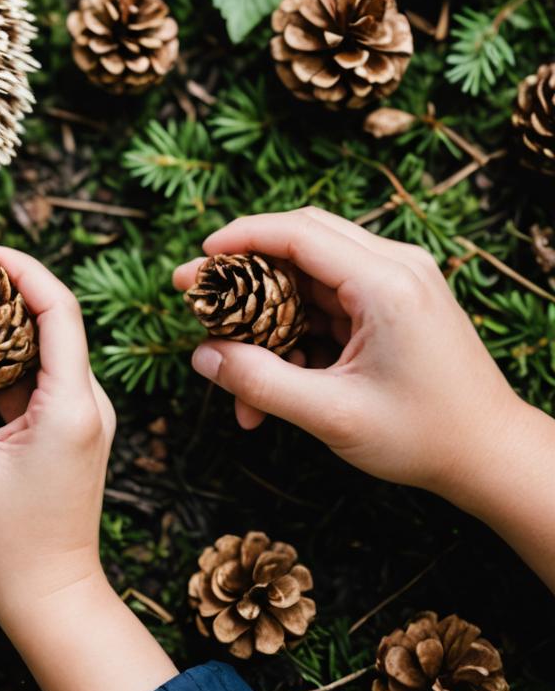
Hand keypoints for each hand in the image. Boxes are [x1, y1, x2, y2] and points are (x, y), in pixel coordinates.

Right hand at [0, 243, 114, 613]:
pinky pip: (36, 377)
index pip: (56, 306)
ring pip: (41, 348)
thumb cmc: (2, 540)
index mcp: (72, 404)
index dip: (17, 265)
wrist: (48, 602)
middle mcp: (89, 403)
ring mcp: (82, 418)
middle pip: (51, 319)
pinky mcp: (69, 432)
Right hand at [174, 207, 528, 501]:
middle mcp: (396, 267)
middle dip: (244, 269)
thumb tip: (201, 356)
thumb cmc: (426, 438)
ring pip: (309, 273)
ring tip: (238, 365)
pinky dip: (296, 329)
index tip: (197, 262)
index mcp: (386, 283)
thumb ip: (261, 382)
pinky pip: (329, 299)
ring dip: (269, 313)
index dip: (240, 239)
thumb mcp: (333, 415)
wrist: (494, 458)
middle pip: (301, 238)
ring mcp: (398, 282)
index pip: (298, 232)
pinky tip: (276, 377)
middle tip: (198, 294)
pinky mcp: (394, 302)